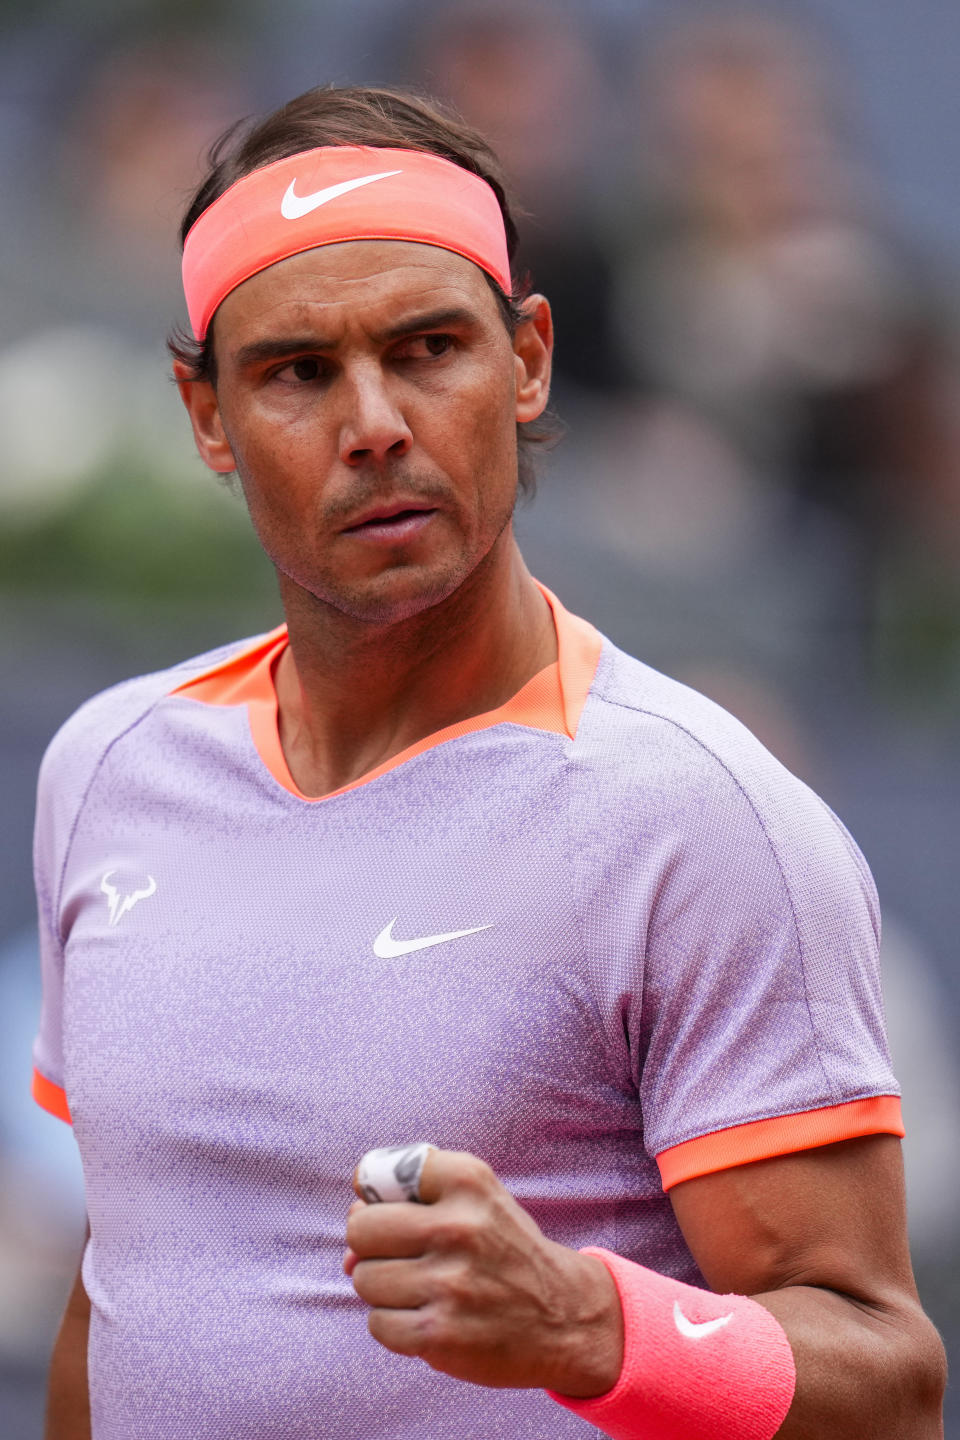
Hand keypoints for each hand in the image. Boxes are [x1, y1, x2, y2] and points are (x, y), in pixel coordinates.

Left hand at [344, 1147, 623, 1394]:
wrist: (565, 1317)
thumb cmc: (506, 1251)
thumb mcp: (478, 1198)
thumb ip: (412, 1196)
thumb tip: (349, 1238)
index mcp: (468, 1182)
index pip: (379, 1171)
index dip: (376, 1194)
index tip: (394, 1208)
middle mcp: (459, 1227)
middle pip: (360, 1229)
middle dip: (371, 1246)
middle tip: (402, 1255)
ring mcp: (449, 1284)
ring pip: (365, 1279)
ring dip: (383, 1289)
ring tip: (421, 1289)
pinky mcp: (440, 1335)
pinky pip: (377, 1324)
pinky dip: (394, 1325)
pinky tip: (426, 1317)